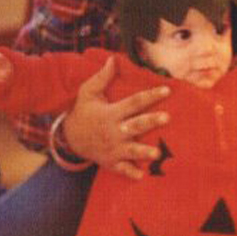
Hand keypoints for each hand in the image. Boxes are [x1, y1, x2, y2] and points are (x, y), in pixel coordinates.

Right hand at [63, 56, 170, 178]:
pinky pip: (121, 169)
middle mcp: (113, 131)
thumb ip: (102, 77)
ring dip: (143, 152)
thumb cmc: (83, 112)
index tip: (167, 90)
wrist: (69, 138)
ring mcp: (112, 148)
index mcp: (111, 113)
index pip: (134, 102)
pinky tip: (143, 176)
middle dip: (150, 121)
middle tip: (167, 118)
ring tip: (157, 153)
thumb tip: (114, 59)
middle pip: (135, 125)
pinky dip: (131, 174)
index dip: (150, 95)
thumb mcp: (88, 92)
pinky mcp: (110, 162)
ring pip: (130, 150)